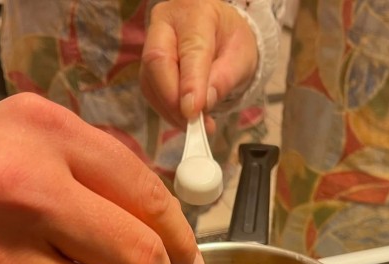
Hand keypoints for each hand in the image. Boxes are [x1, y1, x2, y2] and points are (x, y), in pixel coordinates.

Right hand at [140, 0, 257, 129]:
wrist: (220, 35)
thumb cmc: (231, 41)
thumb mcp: (242, 57)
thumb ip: (225, 78)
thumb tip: (204, 104)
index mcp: (196, 13)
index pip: (190, 50)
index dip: (189, 83)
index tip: (193, 112)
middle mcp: (166, 23)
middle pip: (157, 61)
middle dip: (173, 99)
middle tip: (193, 123)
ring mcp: (152, 42)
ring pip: (150, 79)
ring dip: (169, 109)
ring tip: (194, 125)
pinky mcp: (147, 64)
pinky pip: (150, 90)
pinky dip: (166, 109)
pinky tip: (183, 118)